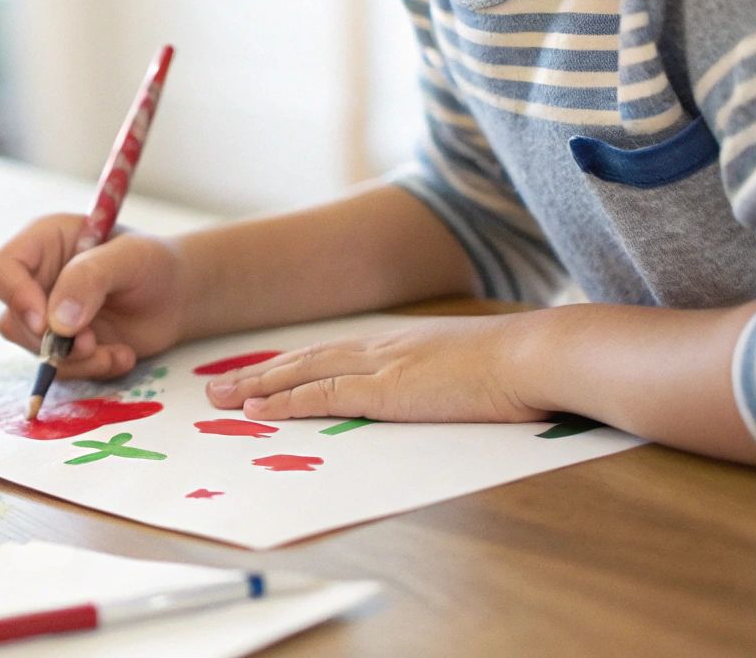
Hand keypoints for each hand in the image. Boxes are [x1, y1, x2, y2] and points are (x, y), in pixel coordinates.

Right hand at [0, 213, 188, 379]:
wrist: (176, 295)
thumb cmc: (151, 263)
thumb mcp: (128, 258)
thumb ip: (89, 279)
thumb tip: (57, 322)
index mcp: (42, 244)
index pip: (2, 272)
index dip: (16, 298)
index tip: (45, 323)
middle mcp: (37, 281)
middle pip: (13, 319)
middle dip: (51, 341)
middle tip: (92, 342)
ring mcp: (48, 316)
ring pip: (35, 350)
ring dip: (75, 361)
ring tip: (116, 352)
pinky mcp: (65, 346)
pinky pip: (62, 369)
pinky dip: (92, 370)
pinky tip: (122, 356)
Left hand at [204, 314, 550, 422]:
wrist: (537, 355)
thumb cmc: (517, 368)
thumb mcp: (468, 370)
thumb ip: (440, 379)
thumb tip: (435, 393)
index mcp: (398, 345)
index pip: (331, 354)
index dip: (291, 366)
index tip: (259, 374)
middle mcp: (380, 348)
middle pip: (304, 360)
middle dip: (259, 374)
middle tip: (218, 388)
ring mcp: (381, 366)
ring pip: (303, 374)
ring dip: (258, 388)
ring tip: (221, 400)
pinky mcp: (387, 390)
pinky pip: (324, 396)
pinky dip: (287, 403)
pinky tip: (260, 411)